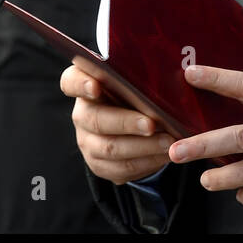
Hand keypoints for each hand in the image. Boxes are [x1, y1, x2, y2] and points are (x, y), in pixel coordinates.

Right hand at [60, 62, 175, 183]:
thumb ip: (141, 74)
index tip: (96, 86)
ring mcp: (88, 141)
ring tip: (167, 142)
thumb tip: (171, 74)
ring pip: (110, 148)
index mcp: (85, 85)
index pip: (71, 82)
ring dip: (142, 147)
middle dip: (126, 122)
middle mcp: (82, 114)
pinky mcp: (99, 164)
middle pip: (96, 119)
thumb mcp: (136, 79)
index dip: (81, 85)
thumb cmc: (136, 92)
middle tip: (151, 124)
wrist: (134, 125)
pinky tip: (164, 155)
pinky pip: (121, 168)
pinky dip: (146, 163)